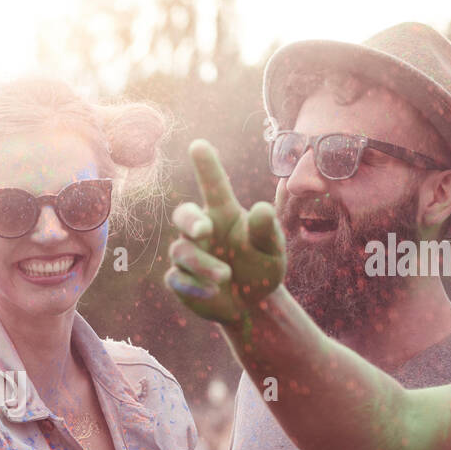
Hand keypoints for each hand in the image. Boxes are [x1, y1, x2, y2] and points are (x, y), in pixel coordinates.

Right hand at [163, 139, 286, 325]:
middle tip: (205, 229)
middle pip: (183, 214)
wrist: (252, 304)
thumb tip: (261, 208)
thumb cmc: (262, 268)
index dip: (206, 166)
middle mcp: (202, 231)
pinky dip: (194, 286)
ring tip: (226, 276)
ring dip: (203, 264)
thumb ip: (267, 231)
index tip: (198, 145)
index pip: (213, 186)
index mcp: (225, 215)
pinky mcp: (180, 280)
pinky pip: (177, 279)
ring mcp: (188, 255)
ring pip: (182, 251)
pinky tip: (212, 292)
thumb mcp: (273, 251)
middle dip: (190, 220)